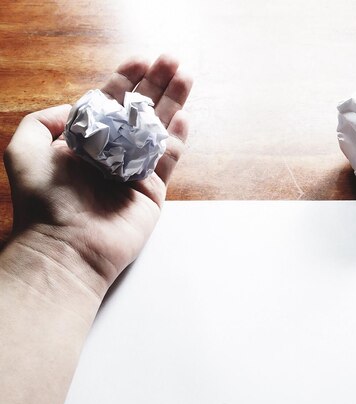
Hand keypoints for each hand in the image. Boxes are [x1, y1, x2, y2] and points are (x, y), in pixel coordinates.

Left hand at [3, 55, 192, 295]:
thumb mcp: (24, 149)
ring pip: (159, 129)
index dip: (126, 79)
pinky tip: (184, 116)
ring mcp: (134, 170)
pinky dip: (177, 137)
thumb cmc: (43, 202)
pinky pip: (168, 159)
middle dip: (155, 83)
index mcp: (84, 139)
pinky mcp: (151, 191)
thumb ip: (44, 121)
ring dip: (173, 101)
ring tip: (185, 75)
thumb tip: (73, 107)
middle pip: (139, 110)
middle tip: (172, 60)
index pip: (109, 102)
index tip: (141, 59)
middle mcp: (111, 151)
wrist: (66, 246)